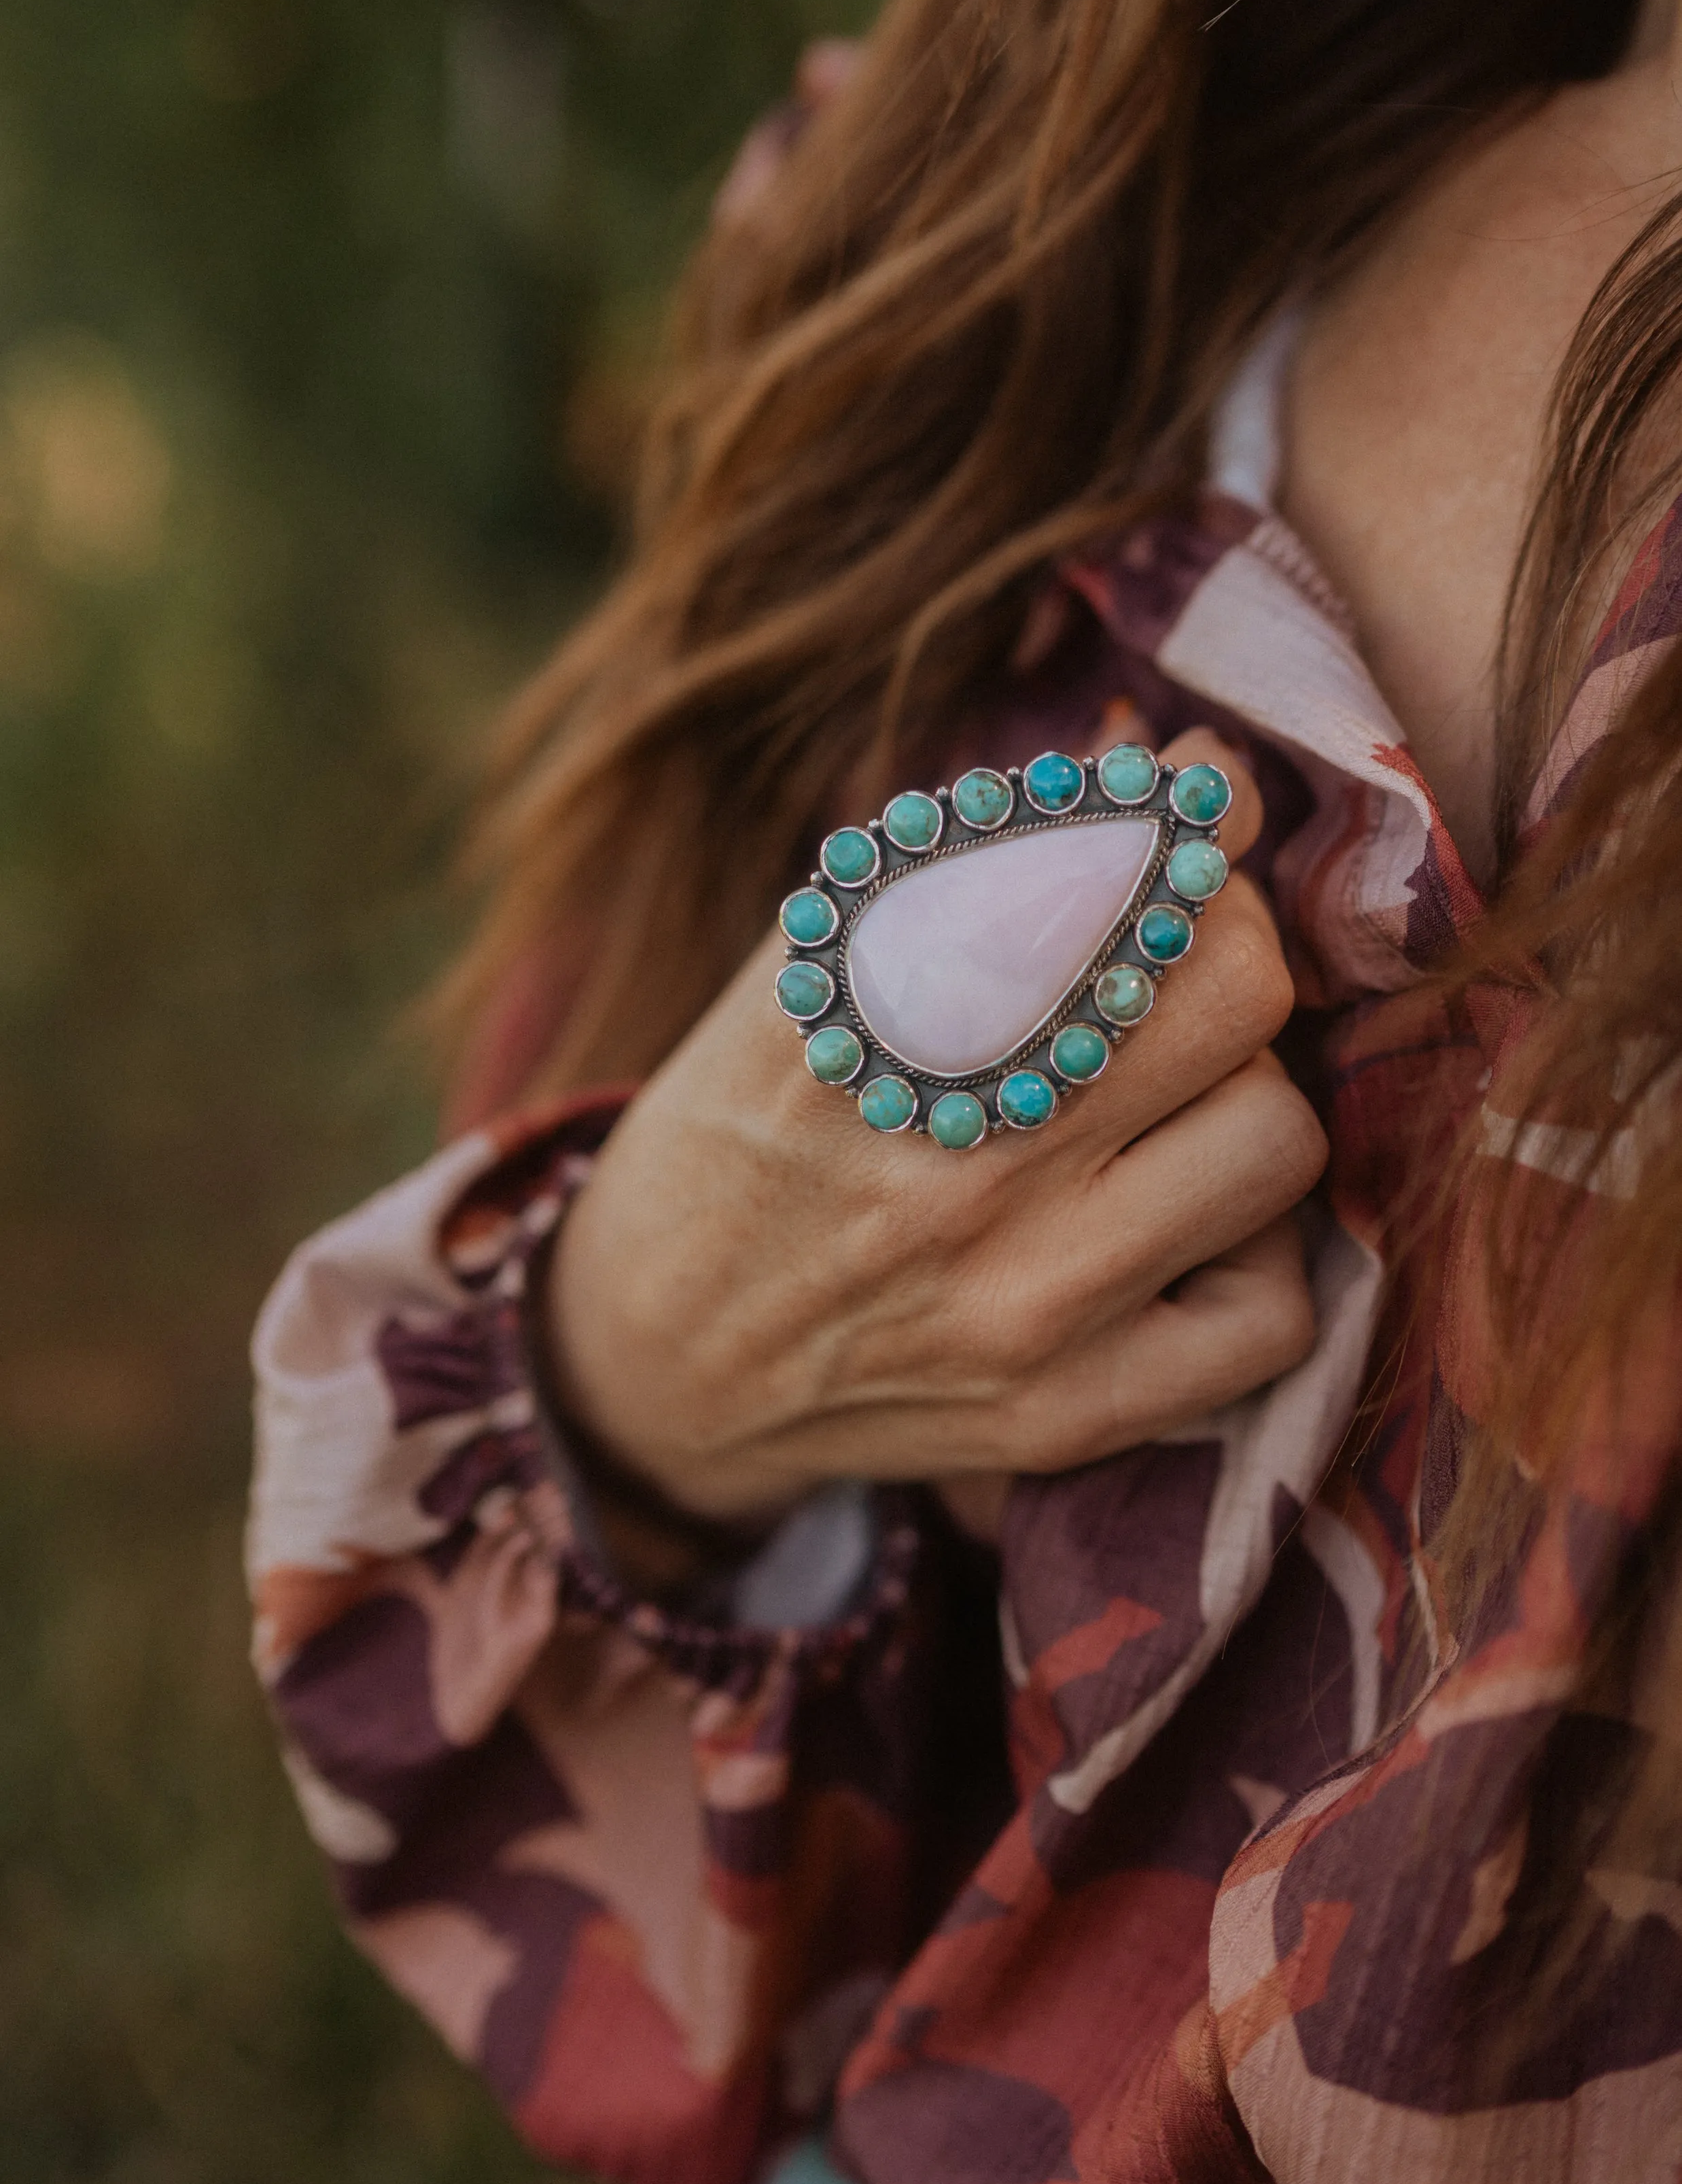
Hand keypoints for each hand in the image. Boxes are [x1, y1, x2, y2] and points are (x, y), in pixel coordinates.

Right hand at [546, 731, 1326, 1522]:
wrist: (656, 1365)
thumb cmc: (741, 1138)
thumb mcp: (799, 973)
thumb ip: (967, 864)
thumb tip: (1169, 766)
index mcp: (865, 1027)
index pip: (1103, 875)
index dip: (1178, 818)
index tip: (1188, 797)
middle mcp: (951, 1168)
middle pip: (1235, 992)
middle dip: (1225, 941)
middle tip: (1180, 952)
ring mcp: (1020, 1308)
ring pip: (1277, 1138)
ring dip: (1245, 1095)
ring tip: (1171, 1103)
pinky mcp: (1066, 1417)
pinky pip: (1276, 1313)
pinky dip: (1255, 1256)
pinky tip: (1178, 1229)